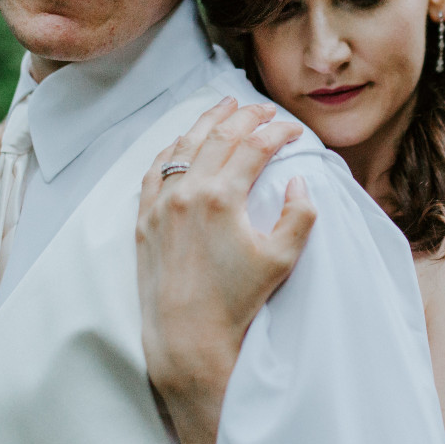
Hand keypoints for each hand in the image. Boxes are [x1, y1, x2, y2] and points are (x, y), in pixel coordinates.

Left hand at [136, 97, 316, 443]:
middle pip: (219, 136)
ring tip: (223, 107)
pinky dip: (172, 148)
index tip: (294, 132)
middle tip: (263, 109)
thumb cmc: (236, 302)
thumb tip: (299, 184)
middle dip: (245, 117)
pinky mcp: (145, 219)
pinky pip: (155, 170)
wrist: (187, 337)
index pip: (254, 147)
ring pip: (183, 145)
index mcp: (222, 197)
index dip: (278, 133)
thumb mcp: (281, 260)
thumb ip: (298, 216)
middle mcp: (187, 192)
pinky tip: (181, 142)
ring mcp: (161, 203)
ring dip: (206, 122)